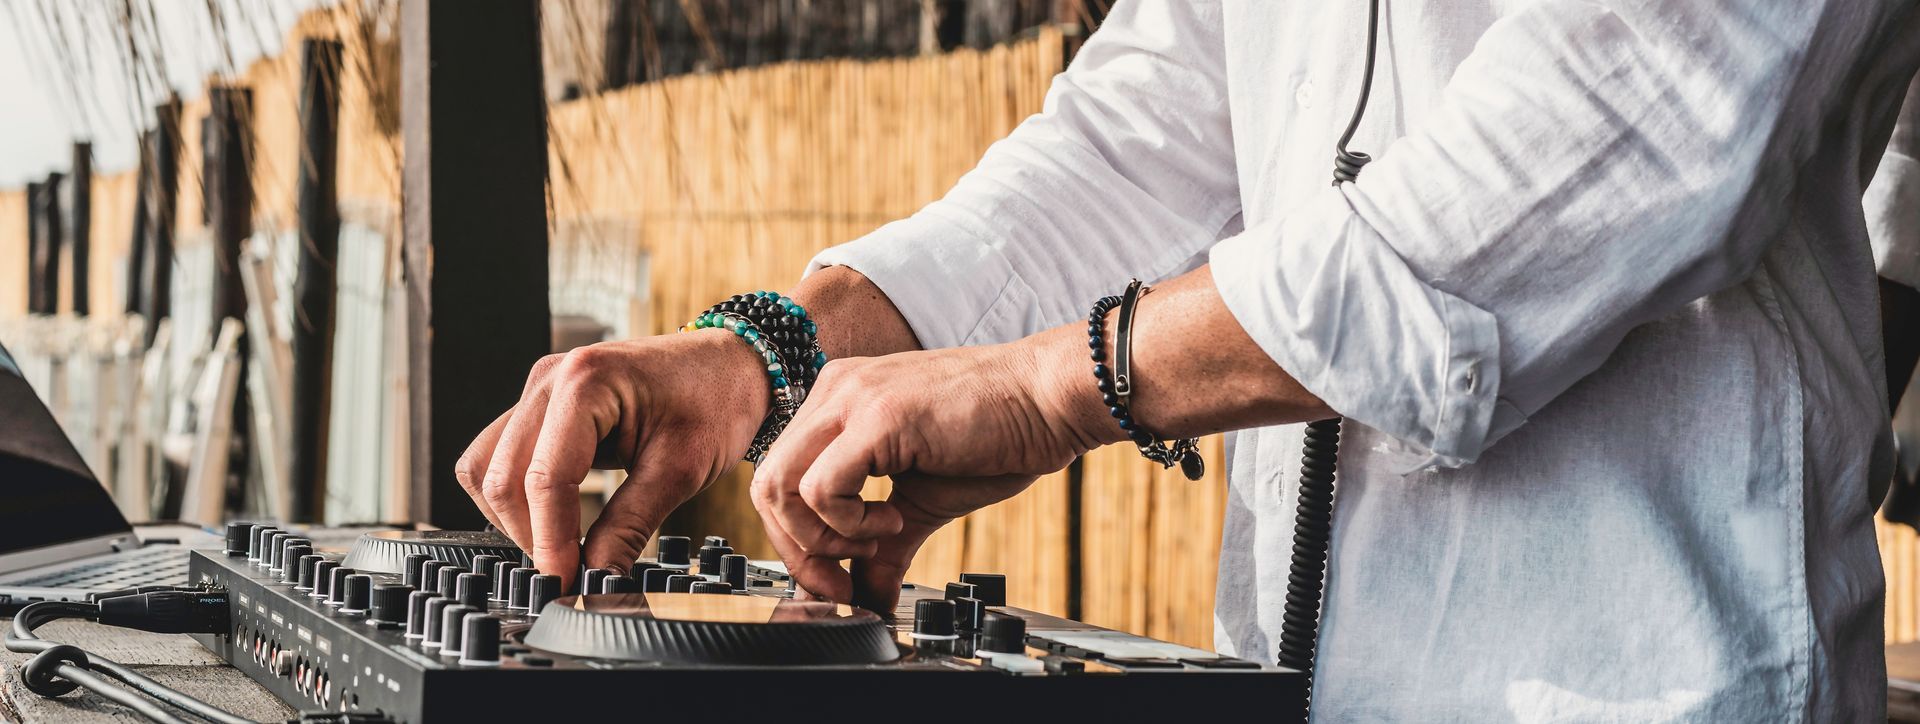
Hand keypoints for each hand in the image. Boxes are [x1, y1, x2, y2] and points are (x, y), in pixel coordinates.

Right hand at [456, 330, 768, 586]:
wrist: (732, 364)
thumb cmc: (716, 401)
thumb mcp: (680, 470)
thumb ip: (629, 527)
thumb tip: (597, 580)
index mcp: (585, 382)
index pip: (544, 480)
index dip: (550, 542)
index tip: (565, 585)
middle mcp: (549, 379)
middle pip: (502, 477)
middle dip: (530, 535)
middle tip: (568, 575)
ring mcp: (539, 389)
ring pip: (486, 467)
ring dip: (513, 517)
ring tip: (560, 549)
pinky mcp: (541, 405)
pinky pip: (501, 455)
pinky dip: (516, 494)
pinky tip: (553, 520)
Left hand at [750, 339, 1098, 609]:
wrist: (1050, 398)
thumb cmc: (999, 434)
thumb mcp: (924, 501)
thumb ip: (885, 546)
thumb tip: (868, 596)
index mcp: (838, 403)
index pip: (779, 478)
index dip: (796, 540)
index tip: (837, 578)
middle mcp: (834, 392)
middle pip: (765, 485)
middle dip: (799, 550)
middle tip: (843, 578)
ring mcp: (852, 400)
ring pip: (779, 487)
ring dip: (823, 537)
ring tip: (878, 539)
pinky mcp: (878, 418)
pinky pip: (822, 489)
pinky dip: (849, 523)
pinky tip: (896, 518)